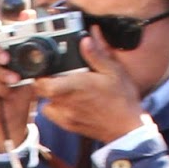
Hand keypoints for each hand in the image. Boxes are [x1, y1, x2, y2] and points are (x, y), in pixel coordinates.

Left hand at [33, 30, 149, 143]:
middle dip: (45, 81)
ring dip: (50, 94)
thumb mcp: (114, 71)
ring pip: (45, 102)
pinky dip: (55, 108)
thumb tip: (86, 39)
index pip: (43, 81)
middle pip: (40, 90)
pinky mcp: (68, 125)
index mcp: (75, 86)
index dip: (41, 73)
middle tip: (58, 75)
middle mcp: (66, 101)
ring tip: (65, 88)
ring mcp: (65, 115)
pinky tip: (68, 102)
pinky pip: (52, 114)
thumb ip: (97, 54)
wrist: (128, 128)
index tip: (49, 66)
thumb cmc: (122, 99)